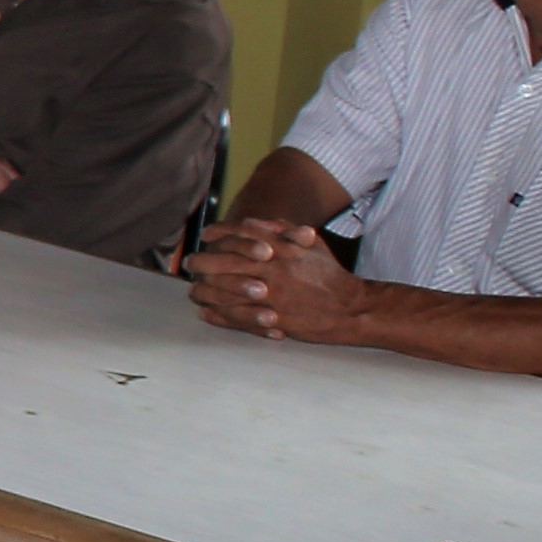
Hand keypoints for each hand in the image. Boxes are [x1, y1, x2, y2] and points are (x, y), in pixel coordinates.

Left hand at [187, 217, 371, 346]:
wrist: (352, 308)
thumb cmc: (329, 274)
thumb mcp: (312, 244)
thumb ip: (282, 229)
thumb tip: (251, 222)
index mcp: (282, 249)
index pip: (241, 235)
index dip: (219, 234)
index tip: (205, 236)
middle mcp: (273, 270)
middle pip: (225, 263)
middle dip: (202, 262)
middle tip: (189, 263)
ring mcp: (272, 296)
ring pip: (226, 291)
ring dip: (206, 290)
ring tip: (193, 290)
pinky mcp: (273, 319)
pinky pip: (238, 317)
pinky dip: (220, 314)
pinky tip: (207, 312)